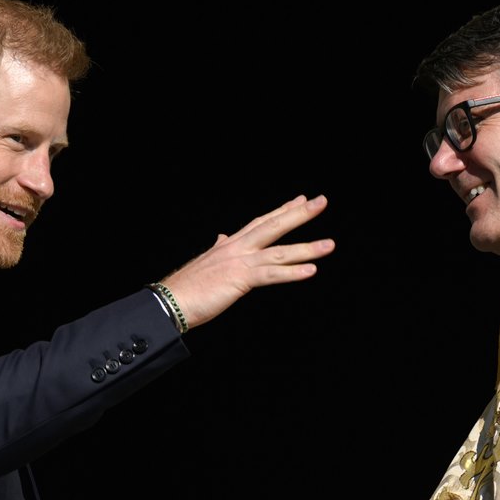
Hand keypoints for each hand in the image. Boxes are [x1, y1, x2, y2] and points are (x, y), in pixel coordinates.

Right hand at [159, 194, 333, 330]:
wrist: (171, 300)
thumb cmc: (187, 287)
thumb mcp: (207, 262)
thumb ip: (218, 248)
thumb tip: (221, 237)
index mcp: (230, 244)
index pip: (261, 221)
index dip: (282, 210)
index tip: (300, 200)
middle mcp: (237, 247)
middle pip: (273, 225)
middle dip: (299, 213)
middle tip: (321, 201)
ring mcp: (240, 262)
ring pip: (279, 251)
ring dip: (306, 248)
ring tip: (329, 245)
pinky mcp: (240, 278)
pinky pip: (271, 274)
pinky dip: (292, 272)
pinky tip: (311, 270)